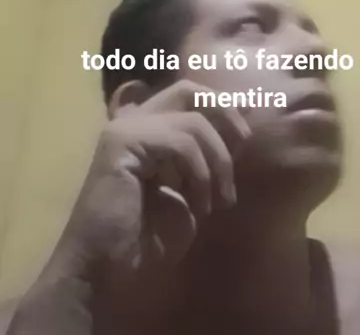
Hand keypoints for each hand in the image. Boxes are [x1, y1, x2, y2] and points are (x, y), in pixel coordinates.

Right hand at [65, 80, 250, 267]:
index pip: (189, 96)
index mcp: (147, 131)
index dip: (223, 105)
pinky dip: (200, 172)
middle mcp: (133, 121)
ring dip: (218, 162)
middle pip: (188, 90)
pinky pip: (180, 142)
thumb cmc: (145, 240)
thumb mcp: (190, 191)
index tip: (249, 128)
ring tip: (219, 201)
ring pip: (194, 121)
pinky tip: (198, 204)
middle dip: (225, 113)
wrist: (107, 272)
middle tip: (243, 145)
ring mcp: (125, 128)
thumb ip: (206, 159)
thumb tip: (239, 131)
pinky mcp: (122, 141)